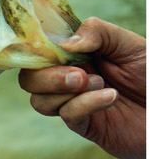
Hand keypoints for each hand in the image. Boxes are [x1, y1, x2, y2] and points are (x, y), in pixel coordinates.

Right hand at [18, 17, 145, 158]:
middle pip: (29, 79)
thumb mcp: (129, 43)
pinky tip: (110, 97)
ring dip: (65, 92)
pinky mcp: (84, 125)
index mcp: (75, 56)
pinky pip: (68, 115)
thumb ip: (98, 33)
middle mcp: (68, 78)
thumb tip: (65, 43)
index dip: (36, 51)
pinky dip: (86, 104)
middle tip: (79, 75)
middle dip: (46, 77)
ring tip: (101, 85)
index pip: (39, 52)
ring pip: (39, 100)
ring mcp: (73, 103)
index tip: (52, 50)